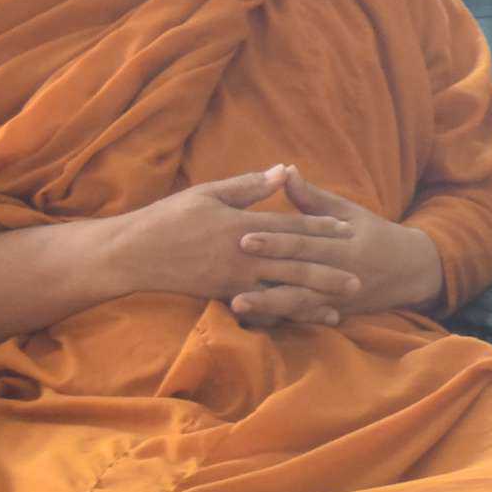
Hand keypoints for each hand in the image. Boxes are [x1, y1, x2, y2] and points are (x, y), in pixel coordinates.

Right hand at [111, 164, 361, 326]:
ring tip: (338, 309)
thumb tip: (284, 171)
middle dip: (328, 272)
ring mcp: (232, 280)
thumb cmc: (169, 217)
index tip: (348, 230)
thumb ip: (249, 186)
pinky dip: (282, 314)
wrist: (131, 254)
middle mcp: (242, 256)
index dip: (321, 228)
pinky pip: (259, 307)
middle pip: (294, 264)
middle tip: (360, 279)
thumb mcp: (208, 193)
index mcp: (242, 226)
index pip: (290, 227)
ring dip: (311, 301)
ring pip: (281, 292)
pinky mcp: (221, 296)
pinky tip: (299, 321)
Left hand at [238, 165, 446, 323]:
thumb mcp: (349, 212)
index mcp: (345, 246)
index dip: (275, 241)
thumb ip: (313, 198)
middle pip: (298, 275)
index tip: (244, 237)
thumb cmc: (375, 234)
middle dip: (264, 274)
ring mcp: (338, 298)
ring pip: (300, 303)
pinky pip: (305, 319)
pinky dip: (282, 321)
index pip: (304, 243)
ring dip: (268, 305)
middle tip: (229, 273)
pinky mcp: (335, 313)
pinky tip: (255, 322)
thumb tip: (285, 171)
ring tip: (237, 304)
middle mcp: (341, 274)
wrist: (411, 271)